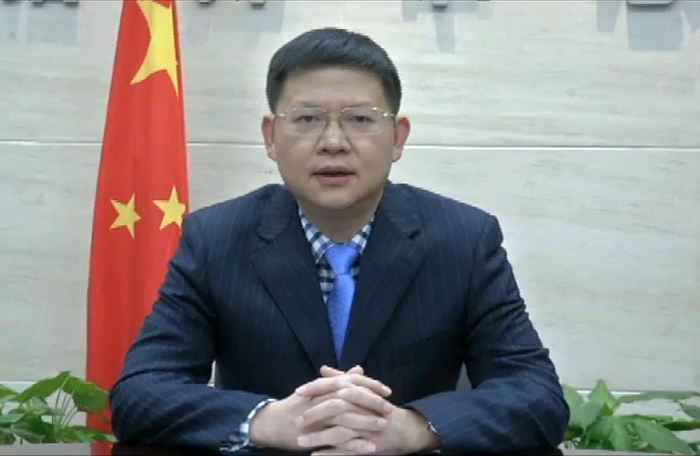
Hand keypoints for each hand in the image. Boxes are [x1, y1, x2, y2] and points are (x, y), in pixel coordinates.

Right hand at [249, 366, 386, 450]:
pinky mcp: (315, 434)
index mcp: (324, 386)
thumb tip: (359, 369)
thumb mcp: (319, 389)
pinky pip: (339, 439)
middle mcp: (322, 397)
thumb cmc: (297, 405)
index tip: (387, 390)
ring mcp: (318, 416)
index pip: (352, 381)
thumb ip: (339, 379)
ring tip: (384, 425)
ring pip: (347, 416)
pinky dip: (355, 443)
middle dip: (373, 401)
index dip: (371, 384)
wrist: (272, 423)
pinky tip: (370, 447)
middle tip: (390, 408)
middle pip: (352, 396)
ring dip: (367, 421)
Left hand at [297, 367, 438, 454]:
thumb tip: (323, 369)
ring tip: (300, 443)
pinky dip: (331, 454)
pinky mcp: (370, 445)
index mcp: (362, 392)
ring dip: (319, 437)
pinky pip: (348, 450)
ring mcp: (368, 427)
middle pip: (337, 407)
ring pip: (340, 431)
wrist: (408, 429)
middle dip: (314, 414)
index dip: (317, 388)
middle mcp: (365, 407)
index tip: (298, 392)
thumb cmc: (381, 409)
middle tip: (296, 421)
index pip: (337, 386)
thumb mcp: (364, 392)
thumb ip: (343, 380)